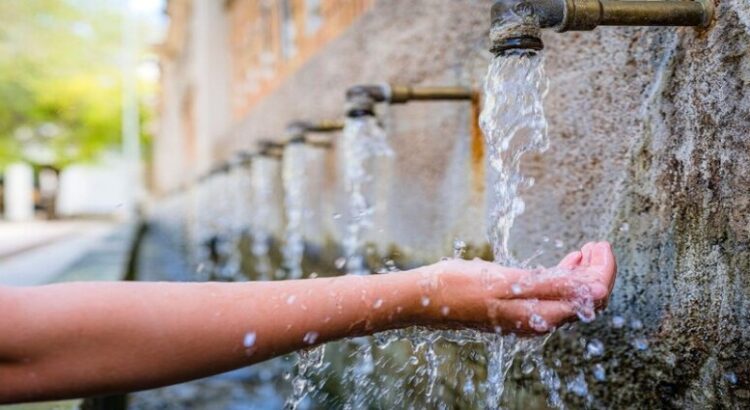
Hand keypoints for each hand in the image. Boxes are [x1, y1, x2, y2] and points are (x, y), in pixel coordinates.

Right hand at [423, 242, 615, 333]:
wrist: (425, 298)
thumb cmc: (461, 286)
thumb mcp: (508, 281)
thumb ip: (554, 286)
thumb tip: (597, 291)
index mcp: (541, 315)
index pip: (592, 298)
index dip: (604, 271)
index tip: (602, 246)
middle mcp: (538, 320)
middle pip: (584, 300)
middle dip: (596, 272)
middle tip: (597, 245)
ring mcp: (526, 316)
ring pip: (569, 297)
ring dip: (581, 274)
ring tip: (584, 251)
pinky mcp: (515, 309)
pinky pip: (551, 296)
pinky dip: (562, 277)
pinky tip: (563, 263)